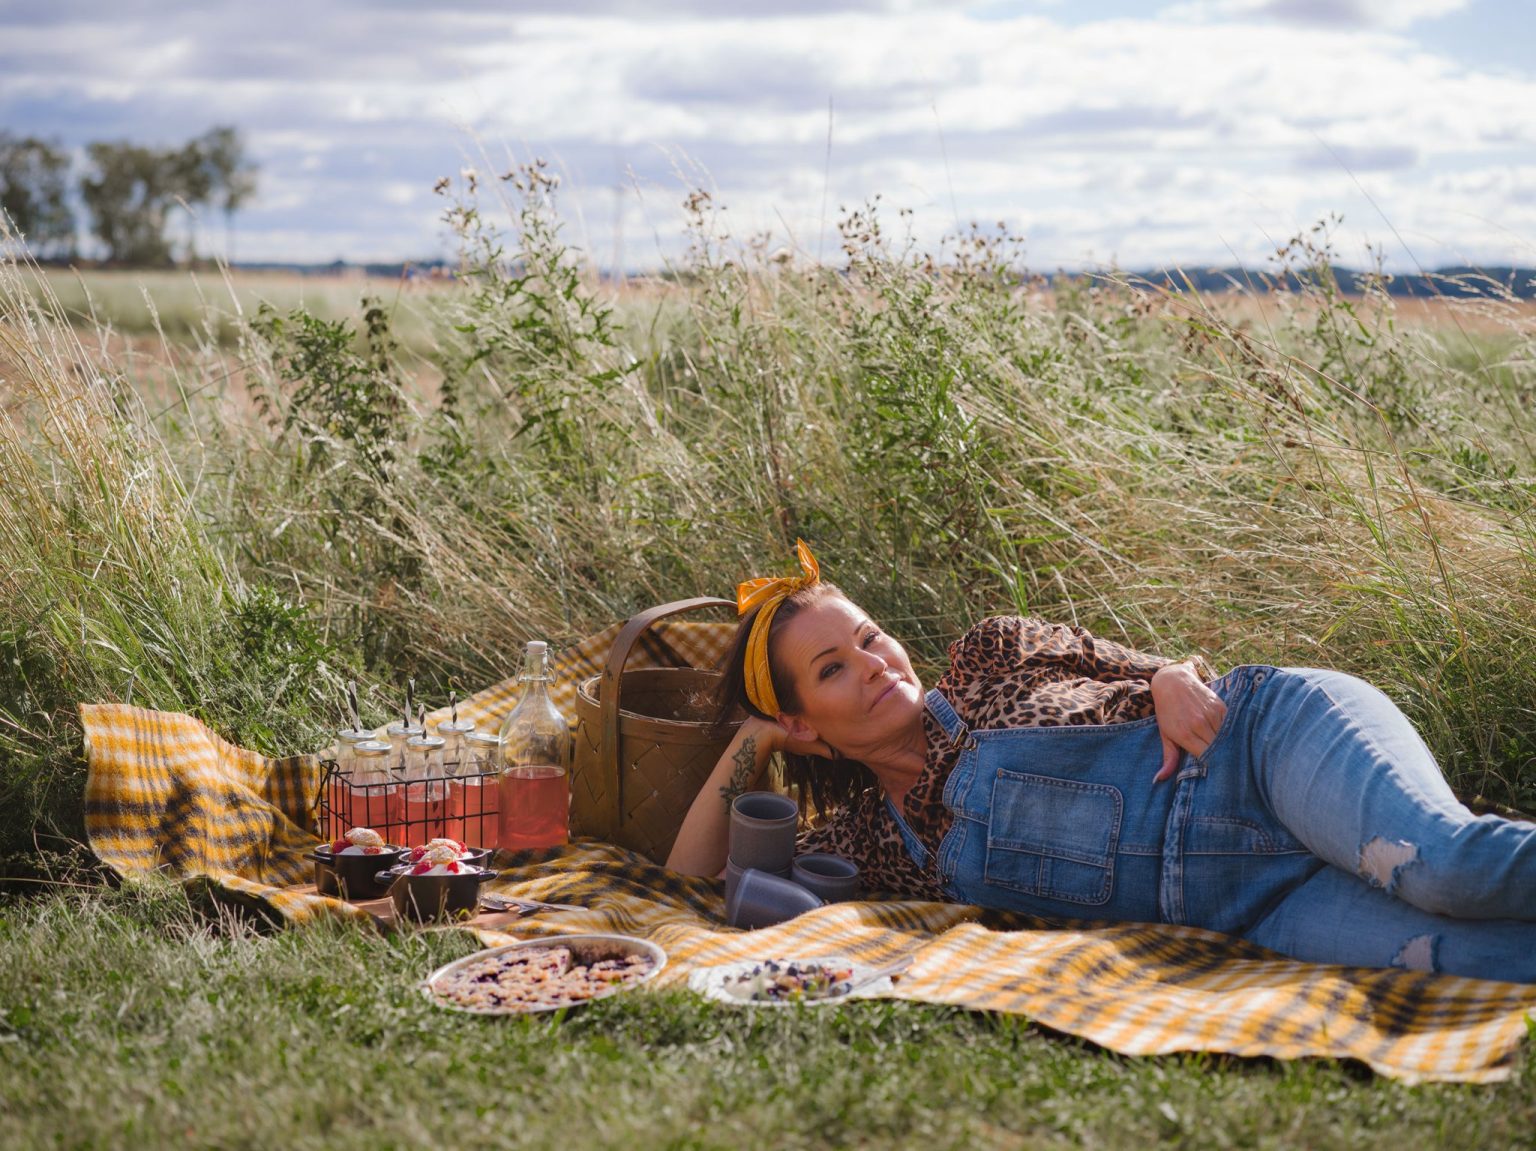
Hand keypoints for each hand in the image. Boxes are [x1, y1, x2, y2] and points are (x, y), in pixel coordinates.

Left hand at [1150, 661, 1225, 781]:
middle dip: (1221, 759)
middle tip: (1225, 769)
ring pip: (1226, 738)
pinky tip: (1229, 739)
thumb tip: (1159, 780)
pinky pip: (1230, 725)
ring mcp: (1211, 714)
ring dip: (1227, 746)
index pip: (1205, 758)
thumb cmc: (1167, 711)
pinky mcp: (1220, 706)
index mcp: (1185, 734)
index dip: (1210, 766)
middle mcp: (1199, 724)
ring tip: (1228, 755)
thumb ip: (1168, 758)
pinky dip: (1230, 733)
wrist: (1173, 681)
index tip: (1213, 773)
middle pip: (1218, 749)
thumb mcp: (1165, 734)